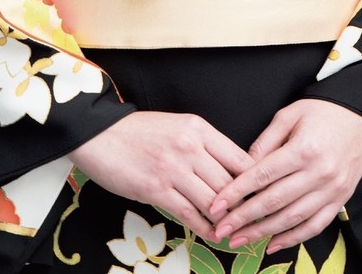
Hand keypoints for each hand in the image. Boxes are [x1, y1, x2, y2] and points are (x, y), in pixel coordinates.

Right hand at [69, 111, 252, 237]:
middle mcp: (190, 146)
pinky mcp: (156, 189)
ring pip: (212, 200)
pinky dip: (205, 228)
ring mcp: (173, 168)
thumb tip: (228, 171)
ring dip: (225, 220)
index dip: (253, 181)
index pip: (239, 157)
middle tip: (253, 221)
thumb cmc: (139, 132)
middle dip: (243, 205)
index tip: (260, 196)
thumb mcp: (177, 127)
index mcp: (198, 128)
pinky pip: (189, 214)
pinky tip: (212, 235)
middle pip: (229, 182)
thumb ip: (202, 145)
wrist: (100, 135)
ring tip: (234, 232)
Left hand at [209, 100, 361, 253]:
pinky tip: (273, 244)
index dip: (236, 193)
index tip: (217, 206)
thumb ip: (265, 142)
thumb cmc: (324, 111)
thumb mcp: (290, 115)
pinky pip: (315, 226)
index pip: (262, 175)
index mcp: (303, 149)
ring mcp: (332, 190)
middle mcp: (319, 173)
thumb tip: (242, 167)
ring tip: (240, 240)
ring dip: (263, 233)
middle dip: (244, 218)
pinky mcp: (341, 199)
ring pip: (292, 218)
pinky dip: (293, 238)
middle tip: (221, 230)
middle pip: (274, 202)